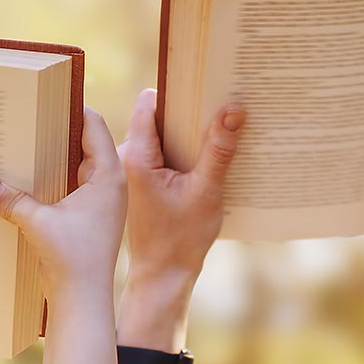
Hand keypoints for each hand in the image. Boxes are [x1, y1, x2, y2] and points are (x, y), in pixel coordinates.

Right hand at [0, 107, 125, 299]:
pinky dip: (50, 176)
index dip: (71, 107)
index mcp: (107, 176)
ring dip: (51, 154)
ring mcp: (97, 200)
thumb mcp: (37, 222)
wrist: (84, 300)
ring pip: (74, 163)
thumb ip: (10, 198)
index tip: (44, 96)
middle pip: (83, 141)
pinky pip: (68, 184)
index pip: (93, 126)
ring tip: (20, 141)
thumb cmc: (72, 259)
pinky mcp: (86, 215)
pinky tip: (24, 175)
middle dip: (55, 129)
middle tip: (25, 114)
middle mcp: (106, 183)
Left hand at [120, 88, 242, 295]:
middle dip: (189, 110)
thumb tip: (234, 109)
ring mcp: (137, 168)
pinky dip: (187, 149)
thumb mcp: (207, 191)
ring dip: (190, 132)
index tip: (206, 87)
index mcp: (136, 157)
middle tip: (221, 105)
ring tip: (221, 130)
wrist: (164, 276)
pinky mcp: (147, 179)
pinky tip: (211, 156)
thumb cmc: (181, 239)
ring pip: (165, 133)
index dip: (177, 91)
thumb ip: (219, 149)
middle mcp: (130, 157)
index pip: (149, 103)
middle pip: (159, 115)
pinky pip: (167, 151)